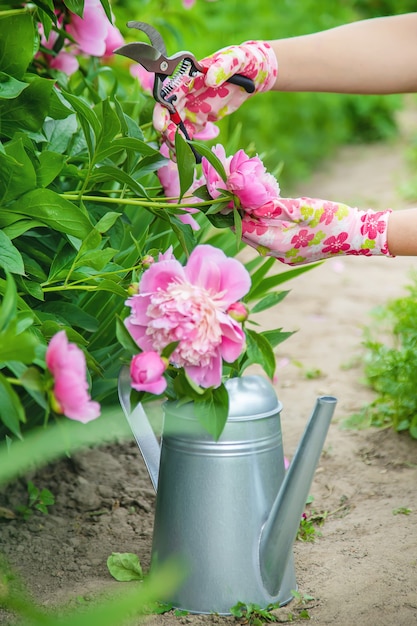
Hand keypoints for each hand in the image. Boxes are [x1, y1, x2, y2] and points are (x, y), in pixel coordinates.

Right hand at [153, 40, 277, 148]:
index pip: (170, 91)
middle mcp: (187, 91)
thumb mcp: (236, 60)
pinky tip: (183, 157)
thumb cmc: (244, 61)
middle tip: (173, 143)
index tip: (162, 124)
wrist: (255, 74)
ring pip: (175, 124)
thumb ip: (223, 67)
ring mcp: (192, 105)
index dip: (163, 108)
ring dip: (173, 139)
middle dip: (166, 128)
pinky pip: (187, 132)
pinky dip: (184, 144)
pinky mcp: (200, 117)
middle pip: (168, 111)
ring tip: (177, 156)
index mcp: (191, 76)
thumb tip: (210, 78)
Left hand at [240, 196, 391, 264]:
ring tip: (242, 209)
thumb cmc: (332, 218)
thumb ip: (276, 207)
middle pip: (250, 238)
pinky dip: (264, 231)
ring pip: (260, 242)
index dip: (233, 216)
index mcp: (280, 243)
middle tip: (228, 204)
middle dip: (238, 222)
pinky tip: (263, 218)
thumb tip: (252, 204)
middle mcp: (280, 255)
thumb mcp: (303, 208)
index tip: (224, 201)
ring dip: (251, 227)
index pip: (247, 231)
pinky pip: (272, 244)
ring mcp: (287, 258)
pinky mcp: (294, 256)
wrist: (357, 236)